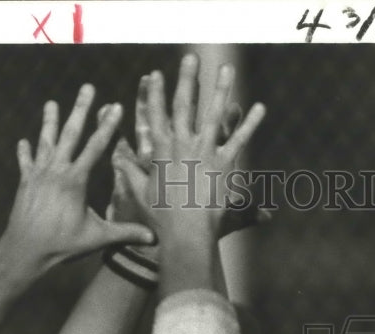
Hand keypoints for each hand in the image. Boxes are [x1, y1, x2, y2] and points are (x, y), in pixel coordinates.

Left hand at [0, 83, 154, 269]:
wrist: (26, 250)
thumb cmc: (62, 244)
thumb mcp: (97, 238)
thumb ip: (124, 233)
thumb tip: (153, 237)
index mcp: (75, 180)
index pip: (95, 147)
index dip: (107, 126)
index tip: (114, 106)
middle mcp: (56, 170)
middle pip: (70, 133)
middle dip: (80, 109)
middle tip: (87, 88)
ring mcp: (38, 174)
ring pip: (45, 141)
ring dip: (49, 121)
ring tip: (51, 103)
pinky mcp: (25, 182)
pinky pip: (26, 162)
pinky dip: (25, 151)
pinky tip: (24, 141)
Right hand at [108, 69, 269, 241]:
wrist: (185, 234)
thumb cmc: (160, 218)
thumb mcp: (140, 193)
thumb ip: (129, 170)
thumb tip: (116, 155)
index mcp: (160, 150)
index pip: (155, 115)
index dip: (155, 94)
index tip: (156, 74)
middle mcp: (182, 145)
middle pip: (185, 105)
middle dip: (187, 80)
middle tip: (191, 57)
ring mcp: (205, 152)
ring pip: (214, 113)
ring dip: (220, 89)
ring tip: (226, 68)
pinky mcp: (224, 165)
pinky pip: (239, 139)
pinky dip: (250, 123)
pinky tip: (259, 107)